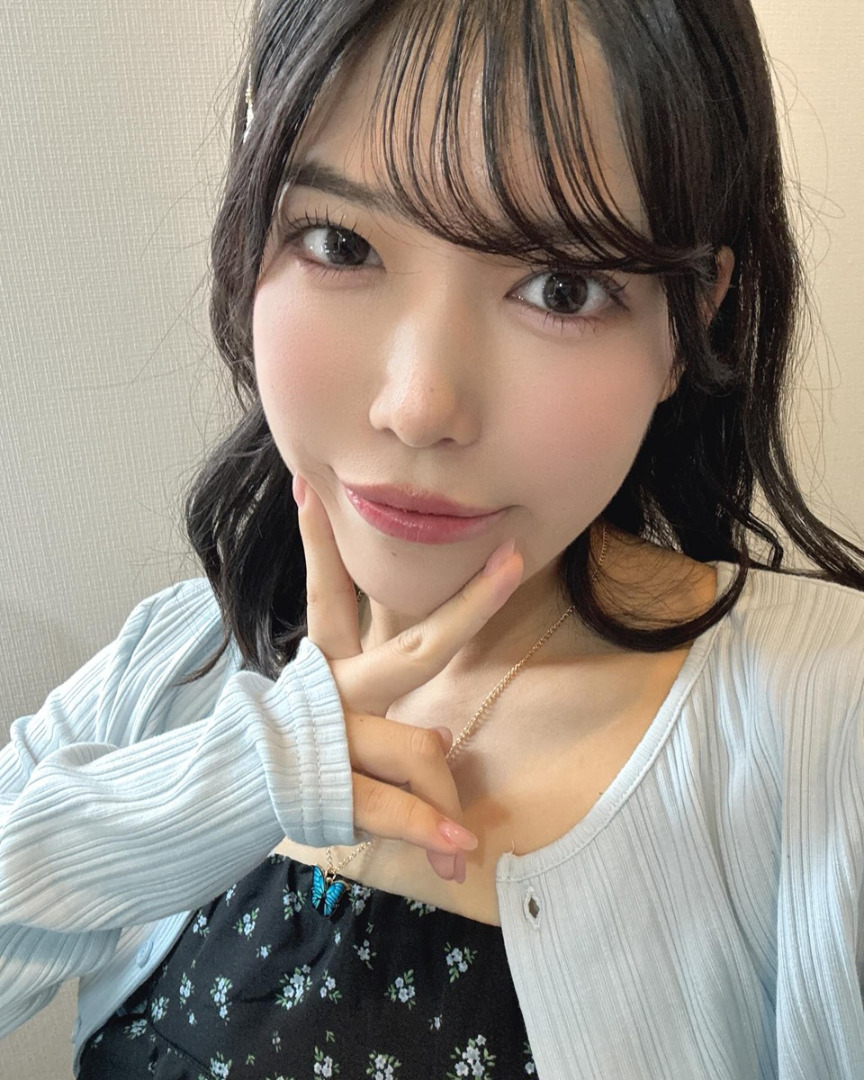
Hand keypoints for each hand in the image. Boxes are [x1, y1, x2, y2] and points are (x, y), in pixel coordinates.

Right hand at [293, 474, 523, 881]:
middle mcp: (332, 690)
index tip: (310, 486)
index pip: (330, 590)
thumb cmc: (292, 747)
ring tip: (470, 833)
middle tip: (515, 559)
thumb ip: (373, 678)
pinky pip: (392, 809)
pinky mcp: (330, 790)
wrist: (222, 802)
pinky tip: (459, 851)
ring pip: (417, 747)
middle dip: (470, 607)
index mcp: (326, 661)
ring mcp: (334, 738)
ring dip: (443, 791)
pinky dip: (427, 831)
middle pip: (415, 648)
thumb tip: (440, 709)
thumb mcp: (329, 702)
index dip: (321, 543)